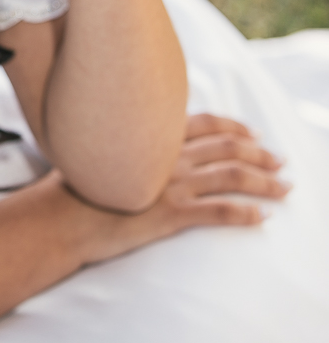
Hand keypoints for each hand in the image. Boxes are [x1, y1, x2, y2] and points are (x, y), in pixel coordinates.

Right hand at [66, 112, 290, 264]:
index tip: (254, 133)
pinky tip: (261, 219)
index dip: (234, 126)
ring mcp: (169, 184)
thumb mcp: (100, 154)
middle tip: (281, 161)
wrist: (58, 217)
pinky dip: (244, 214)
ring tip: (284, 188)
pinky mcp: (168, 214)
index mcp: (151, 137)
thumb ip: (125, 145)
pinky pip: (217, 212)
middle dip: (259, 153)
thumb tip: (134, 143)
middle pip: (226, 147)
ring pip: (231, 176)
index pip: (204, 123)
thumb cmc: (72, 189)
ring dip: (264, 182)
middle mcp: (165, 156)